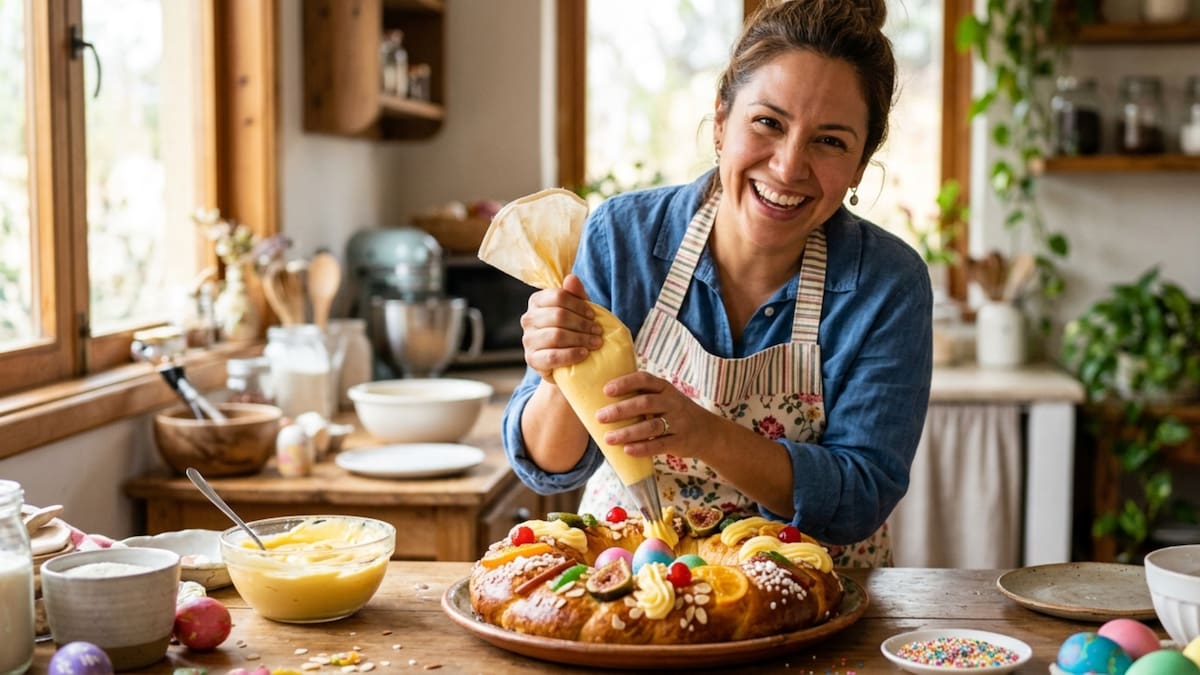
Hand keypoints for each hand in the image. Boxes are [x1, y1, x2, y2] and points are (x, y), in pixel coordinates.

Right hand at [520, 274, 602, 381]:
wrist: (567, 362)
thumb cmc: (573, 330)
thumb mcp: (578, 311)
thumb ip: (576, 294)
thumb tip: (571, 278)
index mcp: (537, 301)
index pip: (558, 296)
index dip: (579, 305)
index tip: (593, 315)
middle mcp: (528, 319)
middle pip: (558, 315)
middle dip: (582, 324)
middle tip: (598, 331)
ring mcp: (528, 340)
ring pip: (556, 335)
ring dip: (580, 339)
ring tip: (596, 343)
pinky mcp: (531, 359)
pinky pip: (552, 356)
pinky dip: (571, 354)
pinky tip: (584, 354)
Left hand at [595, 371, 713, 460]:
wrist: (709, 432)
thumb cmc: (676, 413)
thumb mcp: (666, 398)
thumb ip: (644, 396)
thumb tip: (605, 400)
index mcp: (665, 388)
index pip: (645, 380)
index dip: (626, 383)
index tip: (606, 390)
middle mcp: (673, 403)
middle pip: (645, 403)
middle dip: (620, 410)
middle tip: (600, 417)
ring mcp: (678, 422)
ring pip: (651, 427)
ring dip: (628, 432)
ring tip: (608, 438)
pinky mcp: (680, 441)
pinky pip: (660, 445)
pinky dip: (642, 448)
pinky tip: (627, 450)